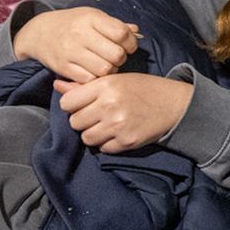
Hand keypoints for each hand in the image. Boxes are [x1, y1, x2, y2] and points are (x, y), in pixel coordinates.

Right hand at [14, 6, 139, 81]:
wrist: (40, 32)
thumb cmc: (73, 24)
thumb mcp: (93, 17)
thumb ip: (116, 25)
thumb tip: (137, 32)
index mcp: (91, 18)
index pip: (121, 33)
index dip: (131, 42)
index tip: (128, 46)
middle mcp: (81, 34)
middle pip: (115, 54)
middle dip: (121, 58)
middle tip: (116, 58)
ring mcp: (71, 51)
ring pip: (104, 69)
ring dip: (110, 71)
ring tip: (106, 65)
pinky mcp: (63, 67)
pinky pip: (88, 79)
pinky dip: (95, 79)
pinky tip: (93, 72)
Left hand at [55, 73, 192, 150]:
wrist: (173, 104)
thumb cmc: (141, 88)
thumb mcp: (115, 80)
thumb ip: (84, 86)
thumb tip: (57, 85)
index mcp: (105, 85)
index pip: (67, 103)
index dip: (73, 105)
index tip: (82, 104)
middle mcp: (109, 105)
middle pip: (75, 122)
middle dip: (83, 120)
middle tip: (97, 115)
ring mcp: (118, 125)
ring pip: (86, 138)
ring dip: (93, 134)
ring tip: (106, 125)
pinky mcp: (126, 142)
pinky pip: (103, 148)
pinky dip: (108, 143)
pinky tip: (118, 133)